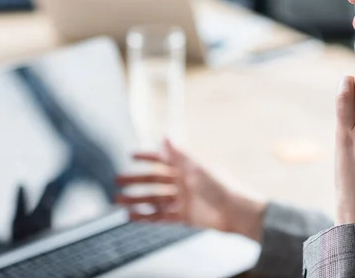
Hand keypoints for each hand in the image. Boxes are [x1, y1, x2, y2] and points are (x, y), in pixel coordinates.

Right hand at [116, 140, 266, 240]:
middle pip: (155, 181)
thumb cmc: (221, 186)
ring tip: (119, 201)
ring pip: (155, 199)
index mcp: (187, 167)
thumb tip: (165, 136)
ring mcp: (184, 200)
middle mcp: (184, 182)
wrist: (237, 212)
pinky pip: (161, 217)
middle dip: (136, 181)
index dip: (147, 157)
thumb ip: (178, 154)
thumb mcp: (197, 168)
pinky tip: (133, 216)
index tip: (130, 156)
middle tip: (117, 182)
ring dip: (137, 200)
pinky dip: (147, 216)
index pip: (163, 160)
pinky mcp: (185, 216)